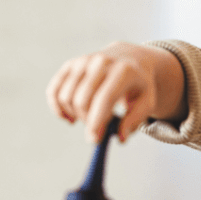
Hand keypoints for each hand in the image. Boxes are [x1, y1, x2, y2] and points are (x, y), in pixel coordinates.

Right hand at [46, 42, 185, 142]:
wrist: (129, 59)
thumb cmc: (138, 84)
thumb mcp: (147, 101)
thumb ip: (134, 120)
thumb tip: (120, 138)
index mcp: (123, 71)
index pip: (104, 98)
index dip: (97, 122)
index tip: (94, 140)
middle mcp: (101, 62)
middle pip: (82, 100)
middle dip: (87, 121)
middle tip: (97, 129)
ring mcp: (83, 61)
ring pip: (66, 97)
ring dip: (75, 115)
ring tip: (90, 118)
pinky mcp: (70, 64)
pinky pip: (53, 90)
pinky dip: (57, 108)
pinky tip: (69, 116)